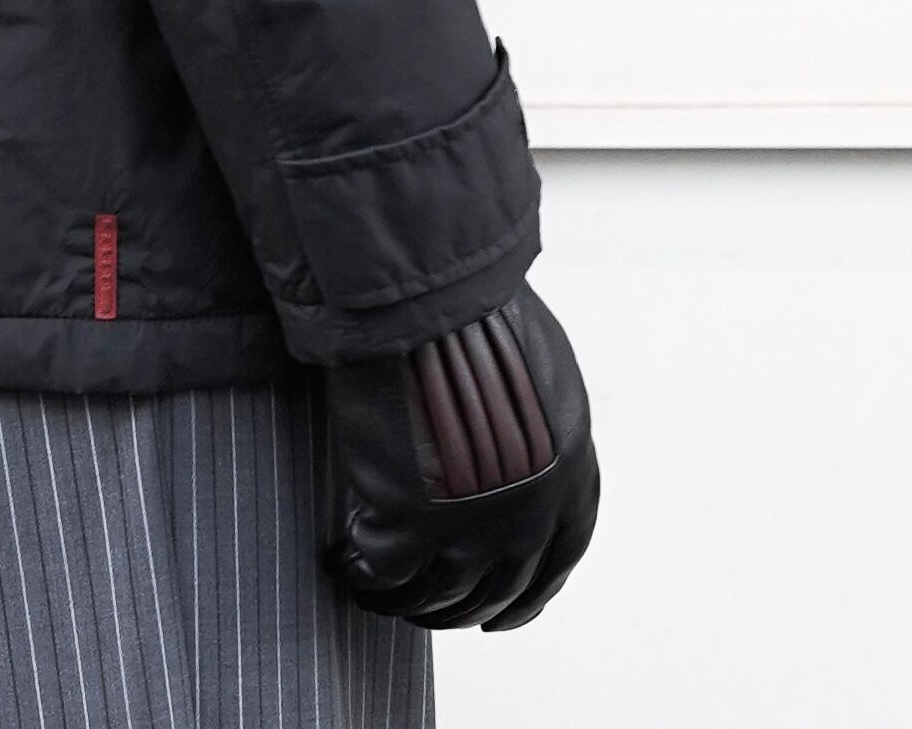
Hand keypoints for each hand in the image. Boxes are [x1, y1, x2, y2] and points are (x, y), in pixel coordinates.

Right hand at [322, 284, 598, 631]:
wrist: (423, 299)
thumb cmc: (473, 312)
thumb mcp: (536, 374)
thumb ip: (531, 432)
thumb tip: (509, 456)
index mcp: (569, 478)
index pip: (555, 564)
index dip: (525, 597)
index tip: (499, 612)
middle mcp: (530, 515)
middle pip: (496, 590)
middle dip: (457, 607)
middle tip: (424, 605)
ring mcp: (472, 527)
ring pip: (437, 596)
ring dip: (405, 603)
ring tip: (375, 589)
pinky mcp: (409, 523)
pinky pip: (382, 574)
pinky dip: (360, 576)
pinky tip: (343, 561)